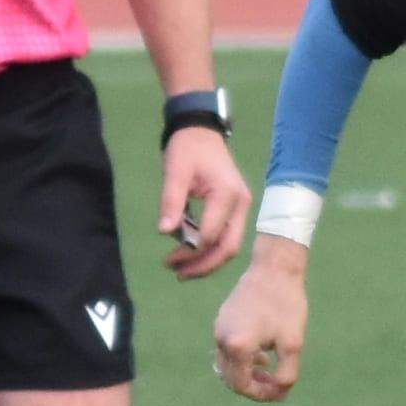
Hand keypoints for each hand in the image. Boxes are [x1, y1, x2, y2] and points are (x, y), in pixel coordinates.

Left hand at [159, 127, 252, 278]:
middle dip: (203, 265)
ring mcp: (241, 208)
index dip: (190, 251)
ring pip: (230, 246)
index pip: (211, 234)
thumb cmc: (187, 149)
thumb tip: (165, 232)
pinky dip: (210, 250)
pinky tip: (191, 256)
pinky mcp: (236, 211)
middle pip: (228, 247)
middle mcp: (241, 205)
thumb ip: (171, 202)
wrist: (201, 132)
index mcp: (228, 194)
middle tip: (177, 274)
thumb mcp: (175, 172)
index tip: (167, 259)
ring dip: (207, 261)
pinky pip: (227, 237)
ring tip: (182, 270)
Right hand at [213, 249, 309, 401]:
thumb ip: (287, 374)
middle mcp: (222, 339)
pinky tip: (261, 352)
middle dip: (253, 386)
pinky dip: (241, 358)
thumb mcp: (293, 344)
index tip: (280, 391)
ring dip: (246, 372)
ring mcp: (219, 328)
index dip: (262, 395)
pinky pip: (226, 348)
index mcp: (238, 347)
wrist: (274, 268)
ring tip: (269, 368)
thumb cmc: (286, 304)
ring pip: (227, 364)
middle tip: (275, 384)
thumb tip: (280, 392)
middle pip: (231, 379)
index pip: (242, 386)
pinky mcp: (221, 320)